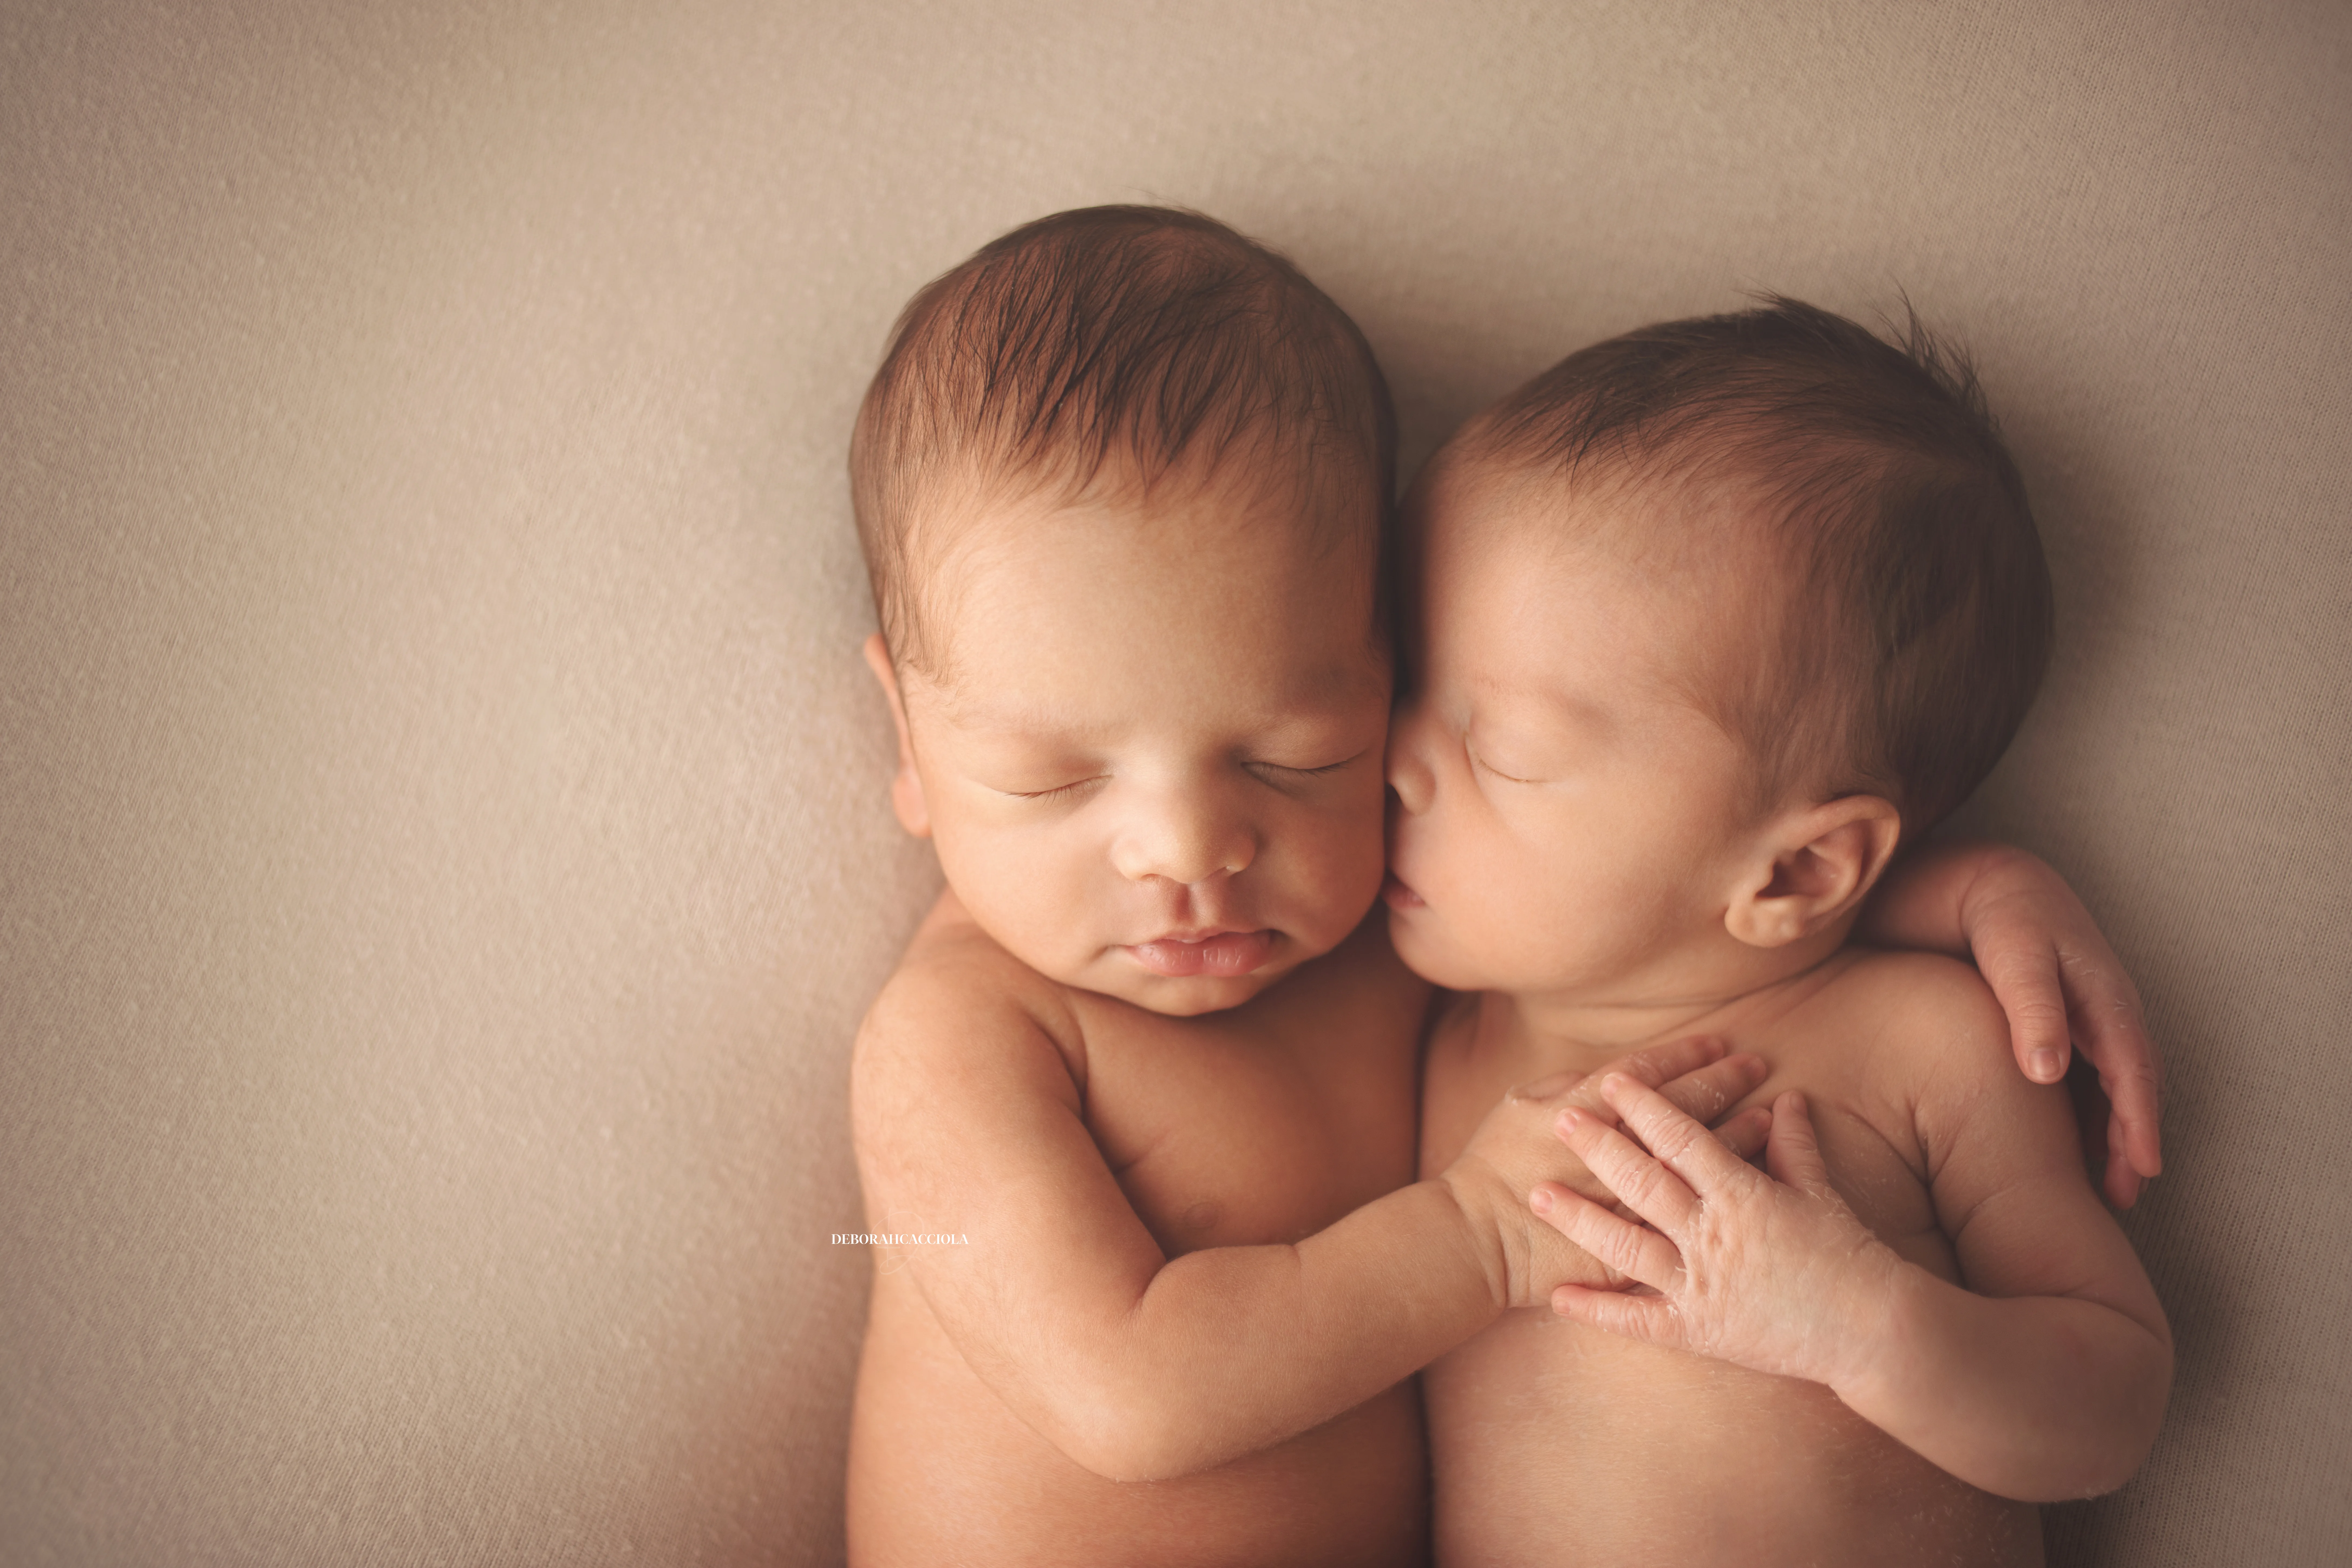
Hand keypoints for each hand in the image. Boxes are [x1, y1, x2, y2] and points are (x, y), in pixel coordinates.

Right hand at [1440, 1038, 1770, 1309]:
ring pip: (1695, 1163)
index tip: (1717, 1043)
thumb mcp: (1516, 1108)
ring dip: (1735, 1135)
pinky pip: (1689, 1216)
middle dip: (1721, 1084)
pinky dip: (1721, 1196)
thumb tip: (1605, 1074)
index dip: (1684, 1055)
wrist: (1476, 1239)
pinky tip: (1749, 1182)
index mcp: (1583, 1112)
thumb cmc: (1490, 1168)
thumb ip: (1562, 1086)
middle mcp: (1615, 1154)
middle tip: (1755, 1065)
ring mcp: (1628, 1201)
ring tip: (1767, 1115)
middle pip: (1681, 1112)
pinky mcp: (1635, 1241)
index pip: (1646, 1075)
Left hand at [1532, 1075, 1904, 1389]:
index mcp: (1744, 1197)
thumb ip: (1796, 1146)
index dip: (1647, 1106)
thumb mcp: (1822, 1194)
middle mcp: (1715, 1238)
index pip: (1685, 1140)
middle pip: (1644, 1184)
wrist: (1874, 1332)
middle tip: (1558, 1120)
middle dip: (1599, 1149)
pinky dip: (1595, 1311)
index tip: (1613, 1078)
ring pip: (1627, 1248)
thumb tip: (1788, 1097)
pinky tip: (1557, 1297)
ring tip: (1535, 1195)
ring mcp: (1703, 1287)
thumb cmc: (1850, 1258)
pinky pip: (1637, 1321)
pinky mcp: (1698, 1332)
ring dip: (1579, 1220)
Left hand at [1955, 849, 2160, 1207]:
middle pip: (2132, 1087)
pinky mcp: (2062, 1025)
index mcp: (2104, 997)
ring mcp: (2087, 1020)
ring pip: (2114, 1088)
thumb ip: (2033, 1008)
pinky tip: (2076, 1147)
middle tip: (2123, 1194)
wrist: (1981, 881)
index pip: (2133, 1072)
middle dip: (2133, 1141)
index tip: (2142, 1168)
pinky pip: (2089, 1078)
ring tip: (2108, 1186)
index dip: (2139, 1122)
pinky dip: (2090, 1114)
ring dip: (2115, 1134)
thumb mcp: (2015, 954)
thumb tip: (2048, 1072)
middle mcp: (2105, 1012)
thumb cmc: (2000, 914)